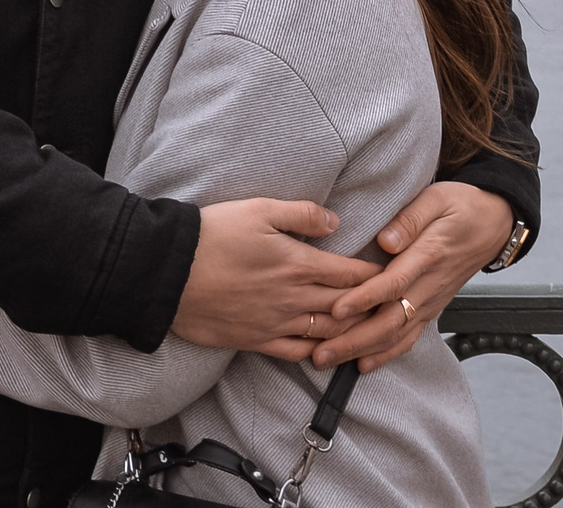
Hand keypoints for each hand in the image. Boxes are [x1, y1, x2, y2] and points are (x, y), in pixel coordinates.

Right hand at [173, 198, 379, 362]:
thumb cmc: (213, 234)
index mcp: (298, 264)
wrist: (169, 271)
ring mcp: (275, 323)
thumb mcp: (259, 210)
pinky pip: (295, 352)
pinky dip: (315, 352)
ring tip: (365, 327)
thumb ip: (302, 215)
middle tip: (389, 305)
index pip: (350, 274)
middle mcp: (293, 298)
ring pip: (326, 333)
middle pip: (345, 306)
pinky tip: (323, 350)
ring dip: (349, 331)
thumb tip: (335, 222)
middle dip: (370, 306)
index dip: (374, 275)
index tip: (392, 273)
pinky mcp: (255, 340)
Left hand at [314, 182, 512, 371]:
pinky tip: (363, 365)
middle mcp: (429, 285)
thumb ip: (411, 218)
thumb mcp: (438, 199)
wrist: (495, 224)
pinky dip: (386, 354)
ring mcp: (432, 300)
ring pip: (396, 334)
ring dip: (361, 350)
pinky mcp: (432, 308)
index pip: (393, 283)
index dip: (365, 298)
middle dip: (353, 339)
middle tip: (320, 351)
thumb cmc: (463, 206)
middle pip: (390, 319)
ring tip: (329, 360)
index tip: (337, 308)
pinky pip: (409, 337)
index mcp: (428, 255)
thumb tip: (386, 240)